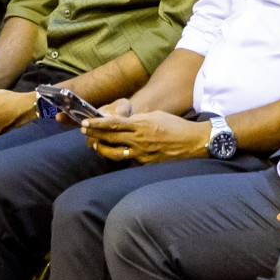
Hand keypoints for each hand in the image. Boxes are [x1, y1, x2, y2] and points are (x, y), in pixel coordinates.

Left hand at [80, 109, 209, 163]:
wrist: (195, 142)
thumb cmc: (175, 125)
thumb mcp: (154, 116)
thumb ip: (137, 119)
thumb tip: (123, 122)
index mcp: (140, 125)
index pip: (112, 124)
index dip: (96, 124)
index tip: (84, 123)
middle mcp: (139, 140)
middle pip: (109, 138)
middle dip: (94, 134)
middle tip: (84, 132)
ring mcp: (143, 153)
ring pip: (115, 153)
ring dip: (102, 149)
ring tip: (95, 145)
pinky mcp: (148, 163)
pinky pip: (129, 160)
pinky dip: (121, 156)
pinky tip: (115, 153)